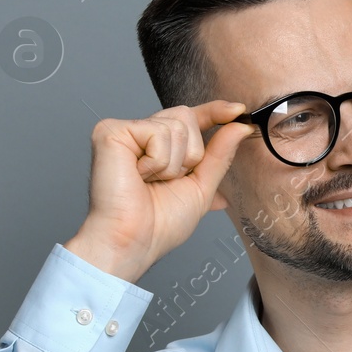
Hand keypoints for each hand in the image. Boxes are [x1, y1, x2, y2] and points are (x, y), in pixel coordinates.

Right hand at [64, 101, 254, 283]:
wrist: (133, 241)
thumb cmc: (160, 223)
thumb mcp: (203, 186)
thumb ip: (220, 154)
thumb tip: (240, 125)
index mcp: (160, 146)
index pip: (191, 117)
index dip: (215, 111)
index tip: (239, 110)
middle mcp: (141, 135)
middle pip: (186, 115)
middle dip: (191, 154)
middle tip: (168, 180)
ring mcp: (124, 131)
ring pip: (176, 125)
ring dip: (174, 163)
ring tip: (151, 181)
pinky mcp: (111, 132)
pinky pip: (157, 133)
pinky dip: (158, 162)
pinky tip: (139, 176)